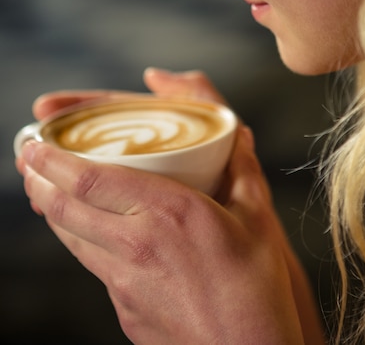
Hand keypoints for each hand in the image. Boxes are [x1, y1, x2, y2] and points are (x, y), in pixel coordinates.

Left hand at [17, 69, 323, 343]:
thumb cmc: (255, 288)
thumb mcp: (257, 217)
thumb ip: (242, 169)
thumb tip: (238, 136)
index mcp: (167, 212)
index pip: (89, 180)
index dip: (53, 160)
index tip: (36, 143)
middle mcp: (135, 244)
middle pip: (64, 208)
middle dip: (38, 181)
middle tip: (27, 160)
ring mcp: (123, 282)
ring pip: (70, 239)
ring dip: (51, 211)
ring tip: (43, 191)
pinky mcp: (123, 309)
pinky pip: (93, 266)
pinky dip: (80, 241)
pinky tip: (88, 234)